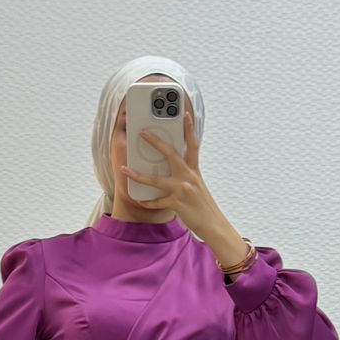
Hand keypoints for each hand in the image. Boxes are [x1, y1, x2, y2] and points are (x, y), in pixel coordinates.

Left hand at [122, 110, 250, 269]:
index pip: (193, 145)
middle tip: (143, 133)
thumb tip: (172, 167)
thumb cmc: (203, 205)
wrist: (213, 224)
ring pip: (156, 180)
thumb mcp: (197, 185)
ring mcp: (182, 190)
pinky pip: (157, 202)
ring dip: (138, 175)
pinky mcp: (177, 204)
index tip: (185, 114)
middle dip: (155, 142)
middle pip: (171, 154)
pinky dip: (147, 202)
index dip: (190, 129)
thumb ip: (186, 175)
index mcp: (194, 170)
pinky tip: (139, 201)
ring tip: (125, 170)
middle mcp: (188, 177)